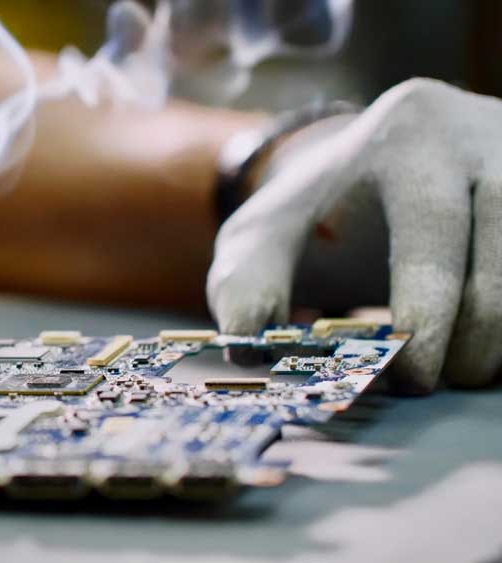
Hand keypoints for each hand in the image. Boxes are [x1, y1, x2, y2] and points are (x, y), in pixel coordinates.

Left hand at [207, 78, 501, 393]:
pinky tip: (489, 343)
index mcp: (407, 136)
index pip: (431, 231)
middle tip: (440, 383)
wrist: (371, 165)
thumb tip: (247, 350)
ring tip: (464, 368)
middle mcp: (481, 135)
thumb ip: (244, 286)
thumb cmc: (315, 215)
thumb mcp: (263, 238)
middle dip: (476, 334)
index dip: (427, 313)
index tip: (413, 378)